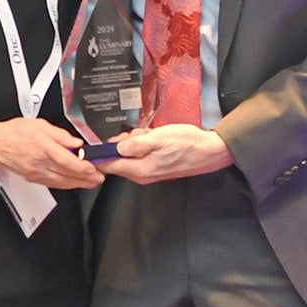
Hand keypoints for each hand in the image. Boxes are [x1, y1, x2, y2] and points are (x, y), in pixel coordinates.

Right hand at [0, 117, 103, 189]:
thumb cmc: (15, 133)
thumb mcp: (40, 125)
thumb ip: (60, 135)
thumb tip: (76, 142)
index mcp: (43, 147)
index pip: (67, 160)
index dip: (82, 166)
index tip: (94, 167)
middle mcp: (40, 163)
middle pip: (67, 174)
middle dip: (85, 178)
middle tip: (99, 178)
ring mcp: (37, 173)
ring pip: (61, 182)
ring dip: (78, 184)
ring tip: (91, 182)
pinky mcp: (34, 179)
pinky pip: (53, 184)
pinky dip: (66, 184)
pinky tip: (74, 183)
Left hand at [96, 124, 233, 183]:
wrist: (209, 151)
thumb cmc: (186, 143)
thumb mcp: (159, 138)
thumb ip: (136, 144)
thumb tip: (115, 148)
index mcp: (140, 169)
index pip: (109, 166)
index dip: (99, 153)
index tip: (97, 142)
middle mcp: (141, 174)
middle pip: (117, 158)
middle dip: (122, 142)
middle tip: (138, 133)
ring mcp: (148, 172)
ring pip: (128, 154)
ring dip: (134, 141)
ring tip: (150, 134)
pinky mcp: (154, 167)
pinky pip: (139, 154)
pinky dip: (143, 144)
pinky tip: (154, 137)